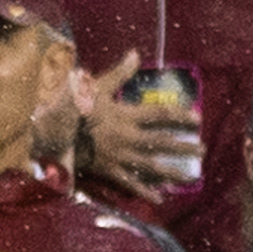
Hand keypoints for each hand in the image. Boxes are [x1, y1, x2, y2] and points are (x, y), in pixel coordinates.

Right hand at [73, 53, 202, 198]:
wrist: (50, 135)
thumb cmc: (73, 109)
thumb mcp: (95, 87)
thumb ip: (119, 73)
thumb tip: (135, 53)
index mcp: (126, 115)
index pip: (161, 114)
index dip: (181, 116)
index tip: (197, 120)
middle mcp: (128, 137)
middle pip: (162, 142)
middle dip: (184, 146)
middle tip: (202, 150)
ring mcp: (118, 157)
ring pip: (151, 166)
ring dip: (172, 171)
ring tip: (190, 175)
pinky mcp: (107, 171)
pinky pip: (129, 184)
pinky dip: (144, 192)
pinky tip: (159, 198)